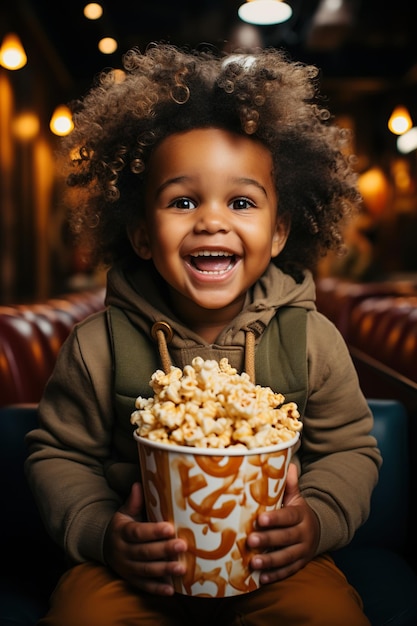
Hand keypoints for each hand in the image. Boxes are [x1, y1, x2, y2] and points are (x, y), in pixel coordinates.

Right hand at [103, 482, 186, 594]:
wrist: (104, 546)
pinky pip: (143, 586)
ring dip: (164, 570)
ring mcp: (126, 567)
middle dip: (164, 550)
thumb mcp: (125, 512)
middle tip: (182, 546)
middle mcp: (123, 551)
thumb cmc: (122, 526)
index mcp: (122, 532)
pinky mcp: (130, 579)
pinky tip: (171, 589)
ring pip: (145, 570)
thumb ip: (133, 501)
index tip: (170, 528)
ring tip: (181, 568)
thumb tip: (138, 484)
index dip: (154, 531)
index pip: (138, 532)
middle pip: (144, 552)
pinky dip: (157, 589)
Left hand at [247, 463, 319, 583]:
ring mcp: (303, 551)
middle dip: (268, 539)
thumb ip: (290, 484)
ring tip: (253, 563)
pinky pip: (288, 571)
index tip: (259, 519)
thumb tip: (289, 463)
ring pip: (287, 557)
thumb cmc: (297, 512)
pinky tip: (262, 579)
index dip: (274, 519)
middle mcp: (304, 534)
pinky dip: (276, 576)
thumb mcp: (296, 498)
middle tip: (250, 540)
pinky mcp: (300, 564)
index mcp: (301, 515)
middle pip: (286, 538)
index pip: (288, 516)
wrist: (318, 530)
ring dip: (270, 561)